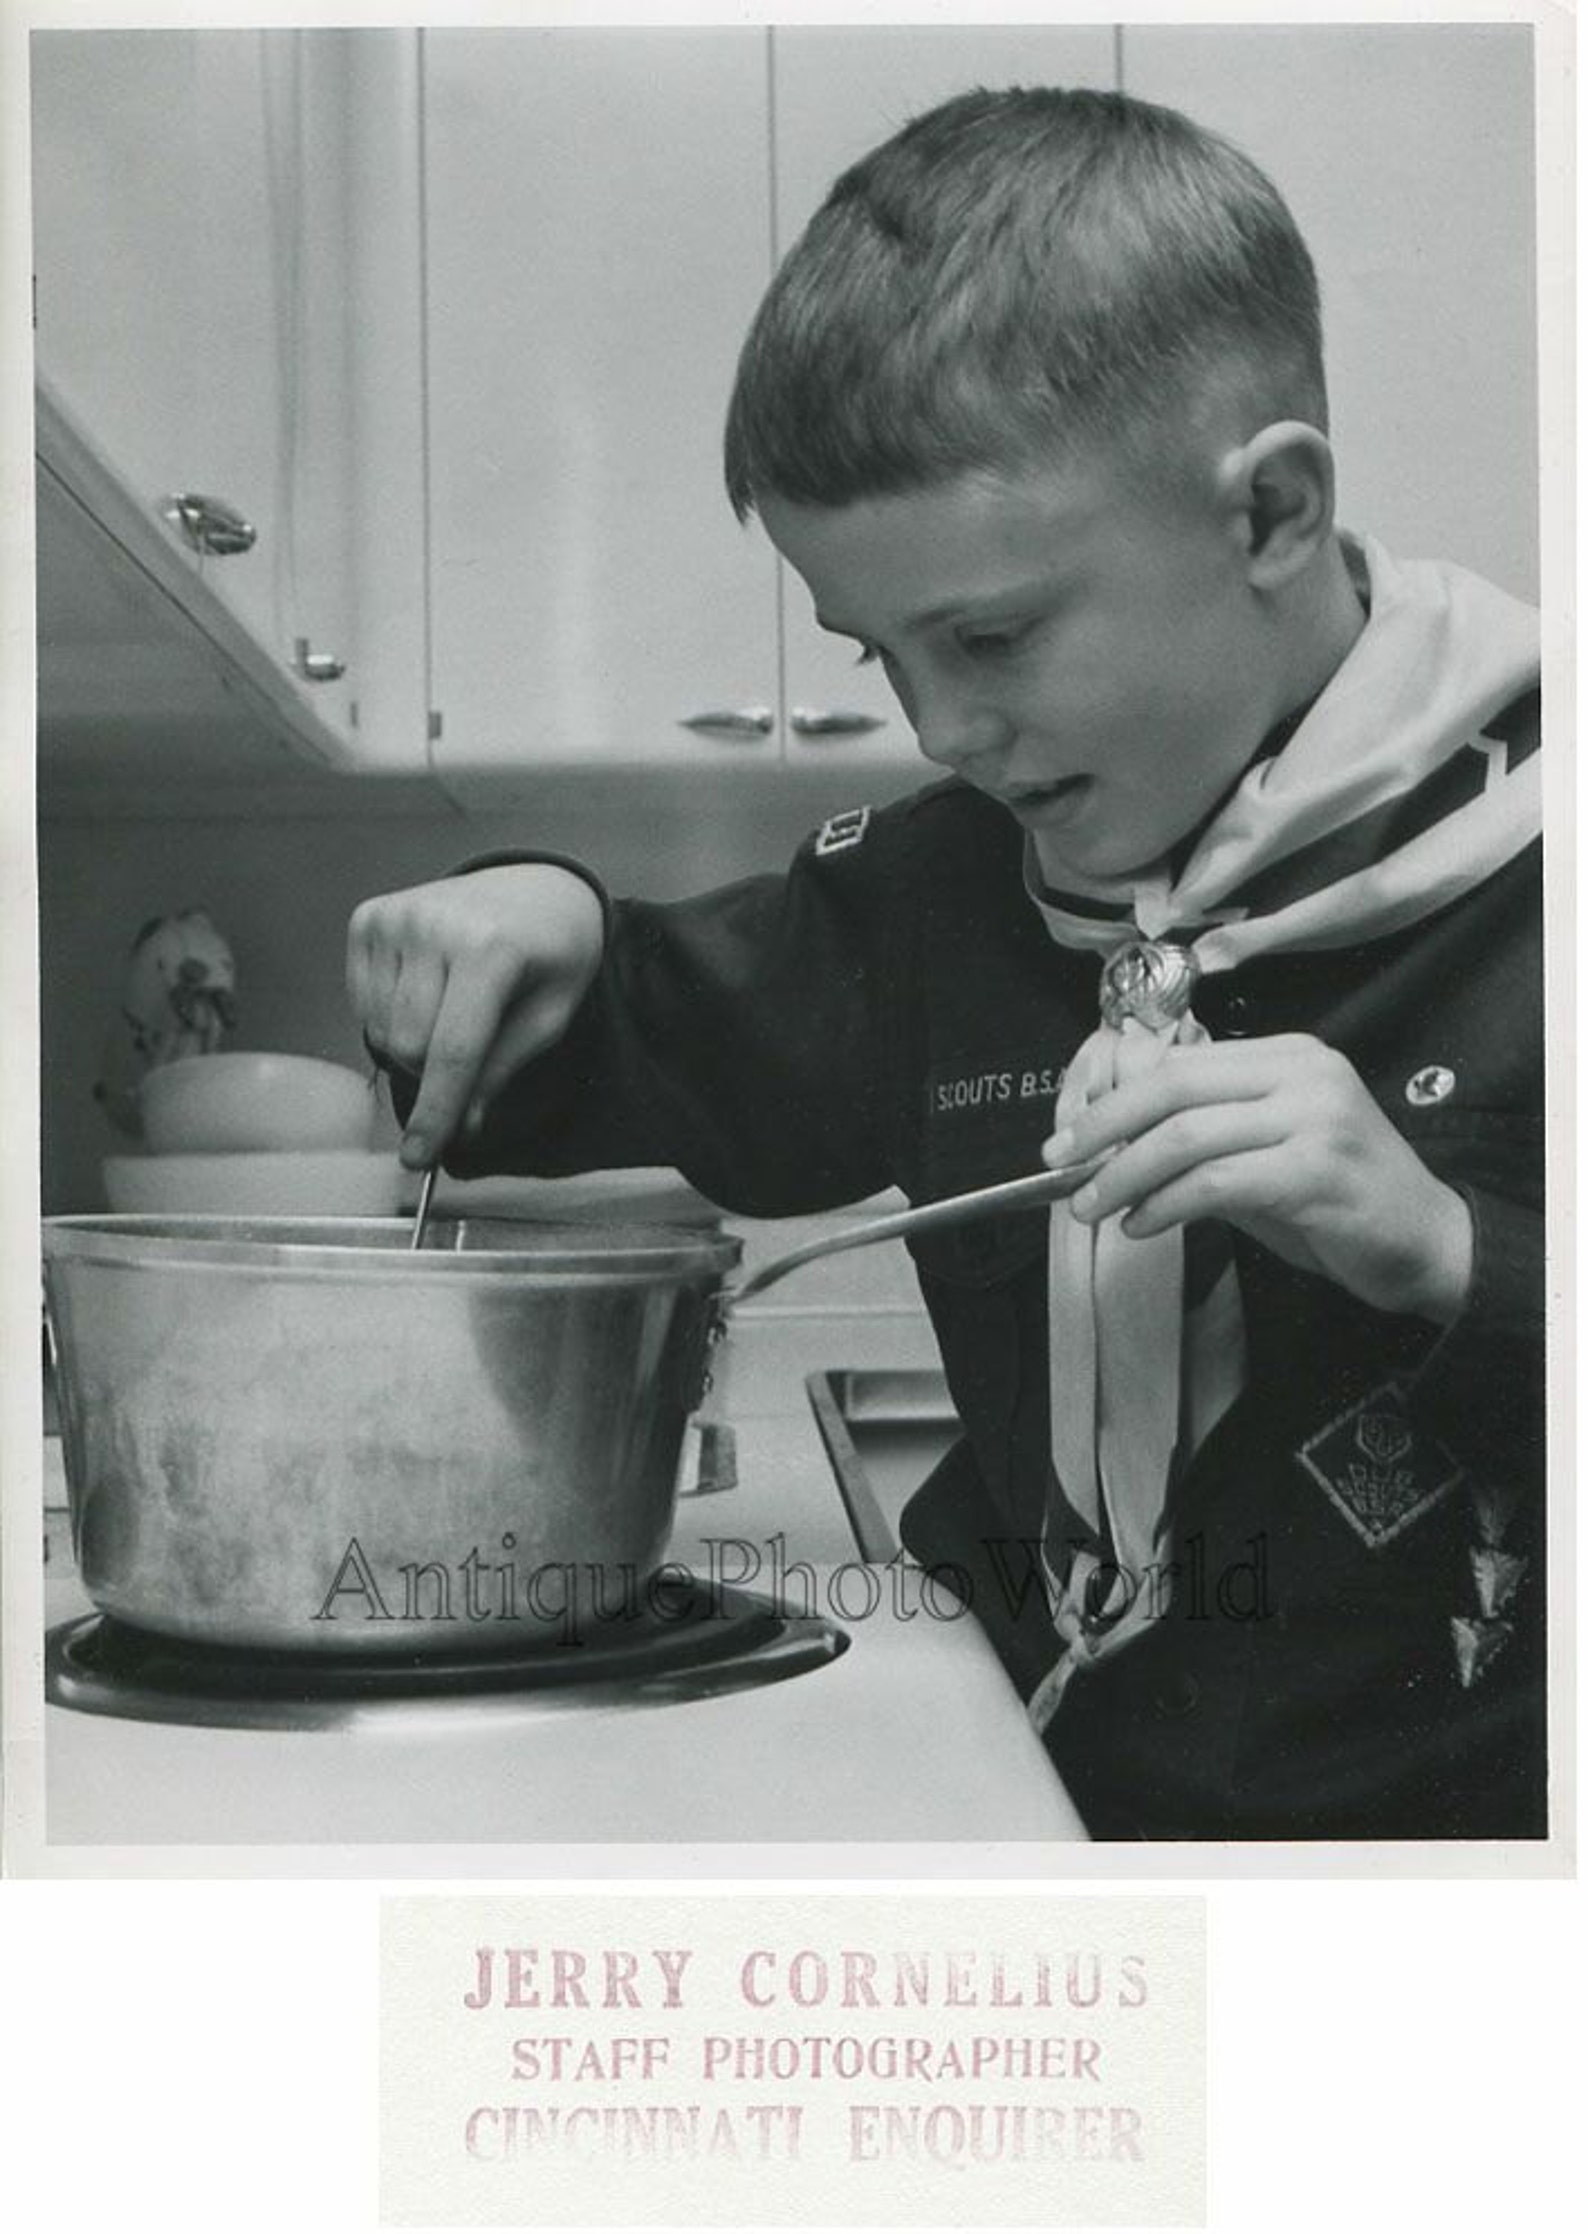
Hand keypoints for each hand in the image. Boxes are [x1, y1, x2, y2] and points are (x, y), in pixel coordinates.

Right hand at [347, 865, 604, 1168]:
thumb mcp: (550, 1016)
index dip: (436, 1113)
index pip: (452, 1051)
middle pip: (409, 1048)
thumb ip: (501, 1070)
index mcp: (491, 948)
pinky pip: (363, 1005)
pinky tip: (427, 991)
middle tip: (470, 1057)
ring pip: (380, 1031)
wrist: (537, 887)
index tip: (420, 1156)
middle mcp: (434, 925)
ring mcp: (395, 917)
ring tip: (454, 1011)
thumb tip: (460, 1126)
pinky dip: (390, 1018)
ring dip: (412, 1045)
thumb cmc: (552, 952)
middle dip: (435, 1075)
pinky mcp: (368, 918)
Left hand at [1043, 1033, 1473, 1325]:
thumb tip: (1111, 1150)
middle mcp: (1304, 1073)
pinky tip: (1143, 1226)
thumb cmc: (1340, 1204)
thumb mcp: (1265, 1157)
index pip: (1179, 1063)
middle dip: (1104, 1130)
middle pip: (1173, 1088)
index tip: (1069, 1139)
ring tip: (1093, 1207)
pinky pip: (1215, 1181)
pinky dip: (1164, 1205)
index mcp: (1289, 1055)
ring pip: (1186, 1136)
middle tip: (1061, 1167)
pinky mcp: (1317, 1170)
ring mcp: (1315, 1117)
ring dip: (1124, 1175)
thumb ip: (1202, 1143)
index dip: (1113, 1099)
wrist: (1429, 1246)